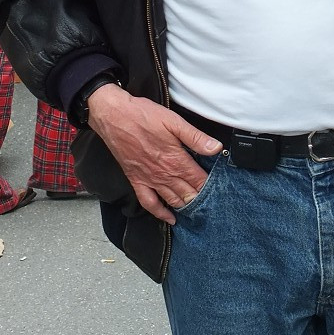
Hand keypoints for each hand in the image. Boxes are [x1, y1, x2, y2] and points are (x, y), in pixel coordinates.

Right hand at [87, 84, 221, 223]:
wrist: (114, 117)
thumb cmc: (143, 116)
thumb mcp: (174, 121)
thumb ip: (196, 137)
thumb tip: (216, 148)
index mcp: (175, 159)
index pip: (198, 179)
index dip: (210, 186)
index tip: (219, 190)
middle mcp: (163, 173)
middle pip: (188, 193)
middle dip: (200, 199)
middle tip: (212, 204)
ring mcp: (149, 179)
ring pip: (172, 200)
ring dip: (185, 206)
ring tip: (197, 212)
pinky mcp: (136, 180)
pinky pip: (149, 203)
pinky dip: (160, 213)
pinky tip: (169, 218)